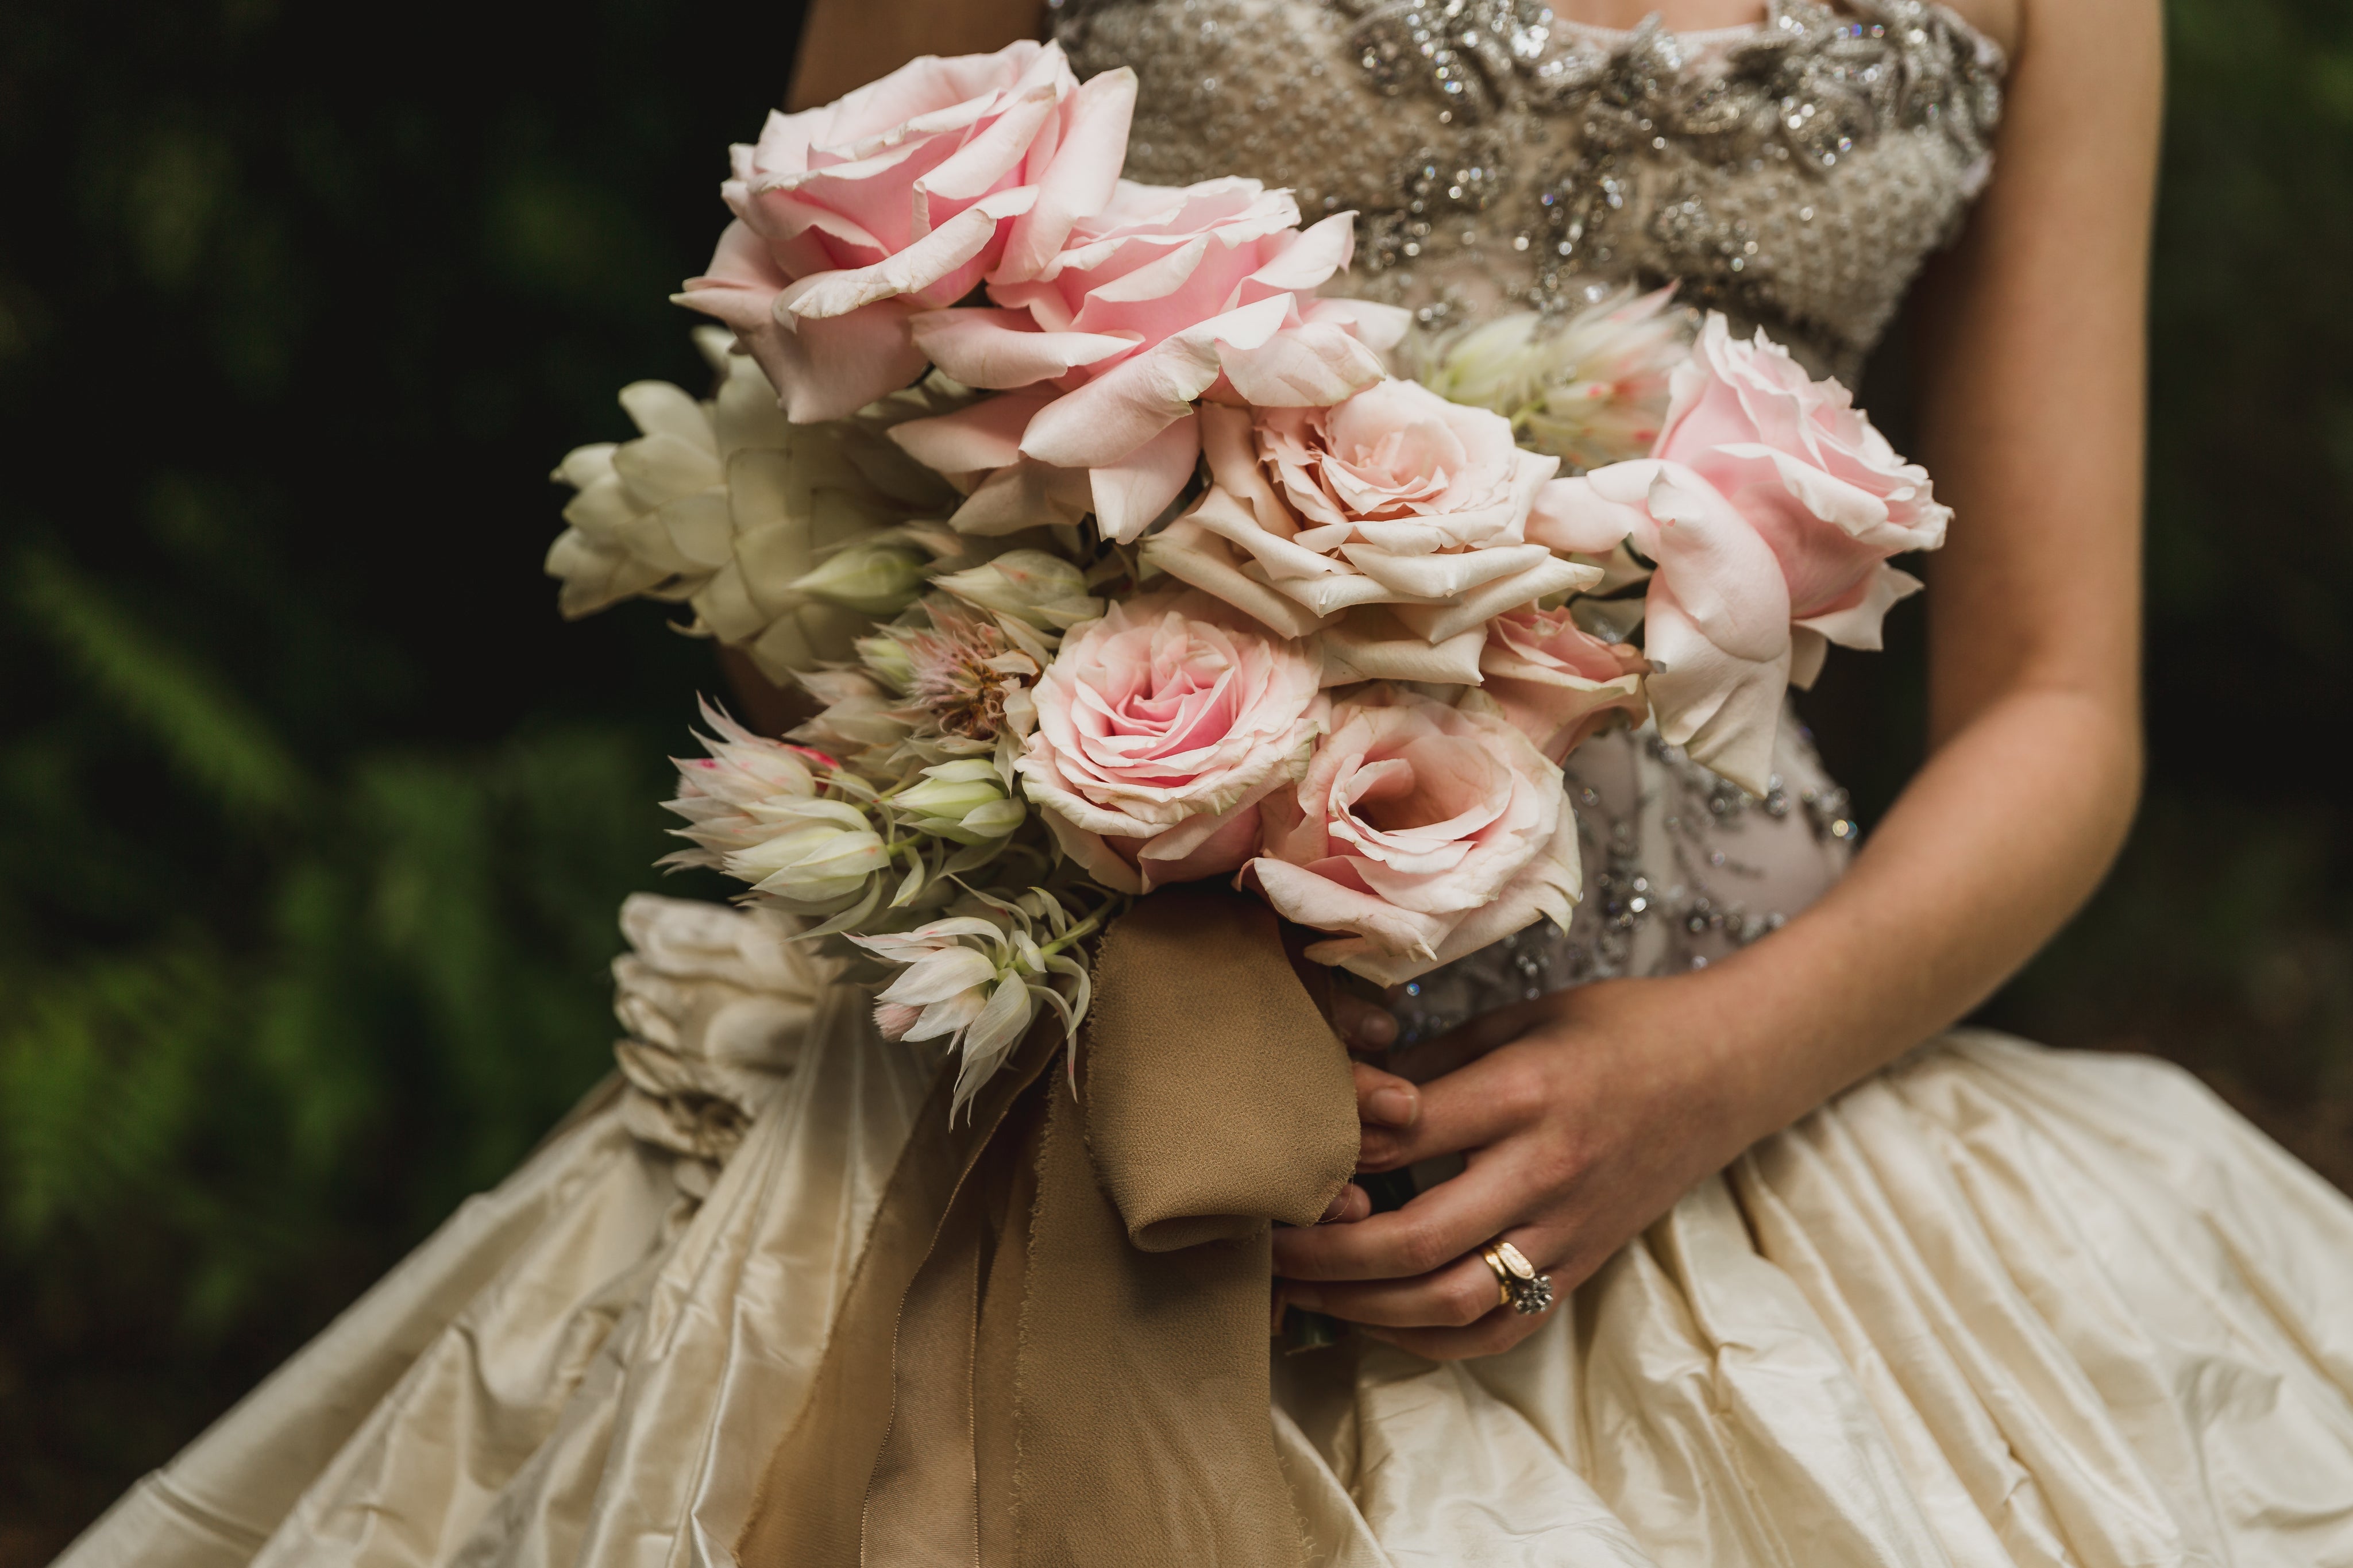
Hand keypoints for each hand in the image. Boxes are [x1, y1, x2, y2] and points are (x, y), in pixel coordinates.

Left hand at [1276, 973, 1766, 1358]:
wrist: (1725, 1068)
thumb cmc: (1614, 1028)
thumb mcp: (1516, 1020)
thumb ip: (1431, 1063)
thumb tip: (1341, 1094)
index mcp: (1524, 1094)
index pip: (1404, 1134)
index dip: (1330, 1147)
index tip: (1278, 1150)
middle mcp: (1545, 1171)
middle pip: (1416, 1238)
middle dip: (1325, 1252)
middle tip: (1263, 1243)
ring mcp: (1567, 1230)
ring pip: (1452, 1301)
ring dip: (1363, 1307)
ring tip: (1300, 1289)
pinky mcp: (1583, 1266)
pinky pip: (1500, 1328)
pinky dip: (1432, 1338)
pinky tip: (1380, 1319)